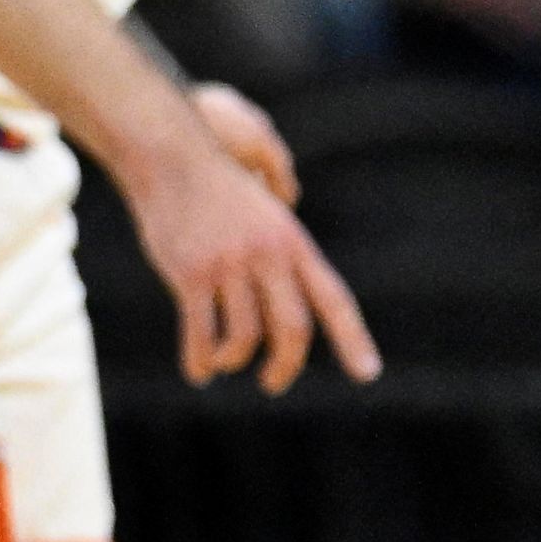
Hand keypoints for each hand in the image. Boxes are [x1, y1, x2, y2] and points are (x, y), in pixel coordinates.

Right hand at [127, 111, 379, 389]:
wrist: (172, 157)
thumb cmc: (221, 190)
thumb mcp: (268, 214)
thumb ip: (286, 254)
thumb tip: (300, 293)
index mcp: (295, 244)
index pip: (334, 300)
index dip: (353, 340)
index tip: (368, 375)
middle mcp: (269, 256)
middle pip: (292, 328)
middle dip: (286, 365)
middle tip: (274, 384)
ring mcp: (229, 265)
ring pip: (244, 337)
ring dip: (234, 360)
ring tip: (226, 364)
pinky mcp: (190, 274)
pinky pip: (200, 333)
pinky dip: (201, 360)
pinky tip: (200, 372)